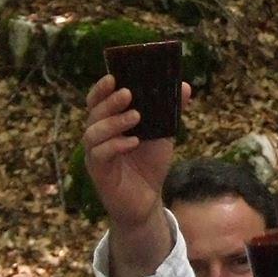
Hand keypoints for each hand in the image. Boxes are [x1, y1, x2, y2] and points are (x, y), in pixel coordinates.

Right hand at [81, 75, 188, 231]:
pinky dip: (115, 145)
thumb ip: (170, 111)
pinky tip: (133, 142)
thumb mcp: (163, 134)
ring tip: (136, 116)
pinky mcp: (98, 172)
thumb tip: (184, 86)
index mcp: (109, 122)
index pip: (97, 100)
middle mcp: (97, 135)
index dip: (101, 88)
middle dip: (109, 101)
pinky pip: (99, 154)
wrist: (147, 200)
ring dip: (114, 122)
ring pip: (93, 132)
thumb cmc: (150, 164)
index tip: (114, 76)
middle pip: (93, 113)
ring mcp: (95, 153)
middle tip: (128, 93)